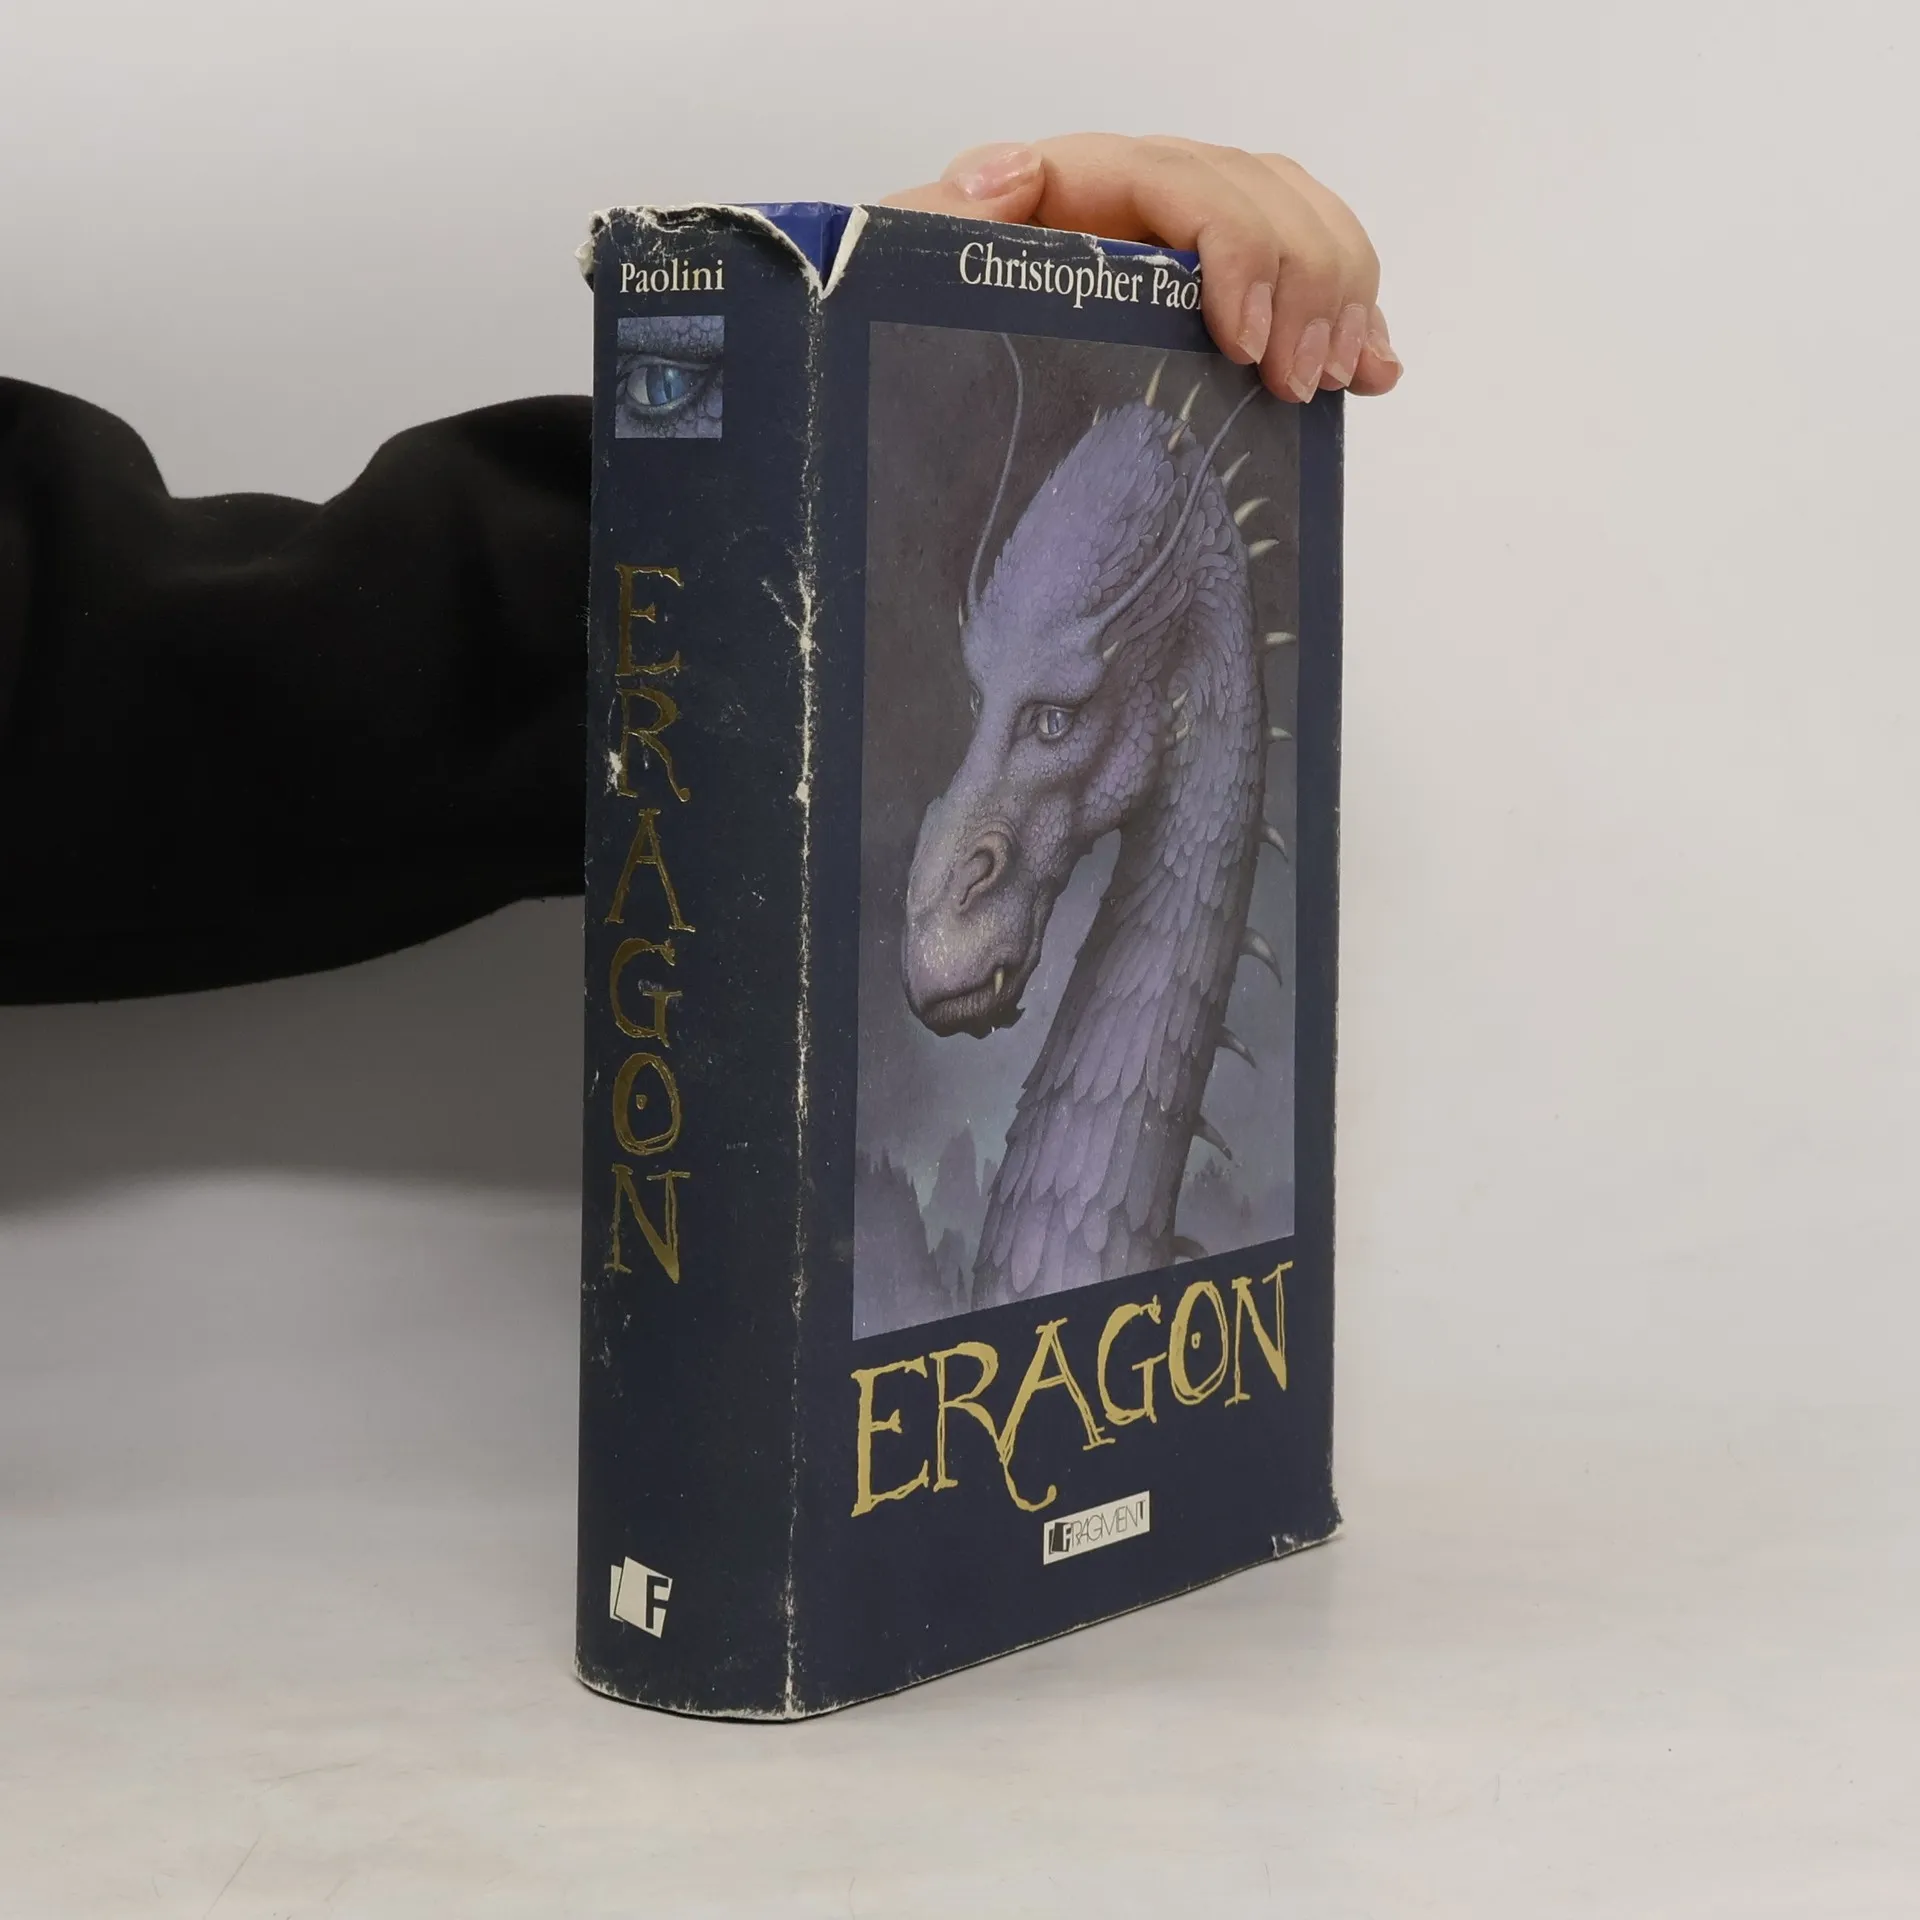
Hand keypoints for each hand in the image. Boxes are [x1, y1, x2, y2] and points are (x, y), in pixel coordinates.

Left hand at [882, 134, 1400, 404]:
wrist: (910, 382)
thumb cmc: (908, 332)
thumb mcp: (902, 281)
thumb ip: (943, 224)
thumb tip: (1010, 174)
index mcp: (1066, 190)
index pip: (1180, 179)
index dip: (1234, 245)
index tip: (1242, 338)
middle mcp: (1133, 204)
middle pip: (1259, 193)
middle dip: (1304, 280)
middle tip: (1299, 377)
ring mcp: (1178, 248)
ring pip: (1299, 220)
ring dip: (1338, 294)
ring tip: (1330, 377)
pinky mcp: (1207, 298)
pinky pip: (1302, 275)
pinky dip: (1349, 317)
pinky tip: (1368, 368)